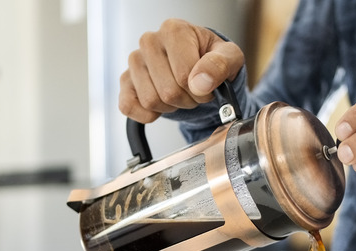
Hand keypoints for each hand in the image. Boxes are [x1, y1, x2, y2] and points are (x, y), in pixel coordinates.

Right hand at [118, 19, 244, 122]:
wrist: (199, 67)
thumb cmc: (212, 59)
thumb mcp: (230, 58)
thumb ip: (220, 65)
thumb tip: (200, 83)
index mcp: (174, 30)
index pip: (184, 75)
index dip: (201, 91)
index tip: (208, 87)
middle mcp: (150, 42)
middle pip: (168, 91)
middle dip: (188, 100)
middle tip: (195, 92)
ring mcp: (135, 61)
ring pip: (151, 101)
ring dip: (171, 107)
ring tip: (180, 94)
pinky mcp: (125, 81)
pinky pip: (128, 106)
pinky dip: (148, 114)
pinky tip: (162, 105)